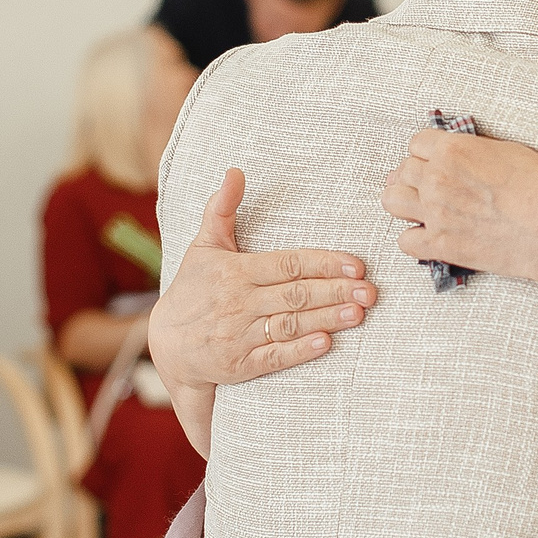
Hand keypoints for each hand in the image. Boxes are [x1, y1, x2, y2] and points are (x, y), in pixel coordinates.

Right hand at [148, 169, 376, 391]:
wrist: (166, 345)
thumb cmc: (192, 289)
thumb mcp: (203, 246)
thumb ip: (222, 209)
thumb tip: (235, 171)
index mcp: (234, 272)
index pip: (287, 264)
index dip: (323, 263)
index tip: (356, 264)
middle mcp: (237, 303)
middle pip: (294, 295)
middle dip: (335, 291)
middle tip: (370, 290)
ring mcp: (238, 336)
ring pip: (289, 325)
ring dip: (326, 319)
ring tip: (358, 313)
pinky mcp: (239, 366)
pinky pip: (273, 357)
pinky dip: (299, 351)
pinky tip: (326, 343)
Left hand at [381, 129, 537, 290]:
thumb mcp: (506, 150)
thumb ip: (471, 150)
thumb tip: (458, 154)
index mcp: (453, 150)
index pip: (416, 144)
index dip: (426, 153)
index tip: (435, 161)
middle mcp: (437, 179)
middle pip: (402, 171)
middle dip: (414, 176)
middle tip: (430, 185)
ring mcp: (436, 213)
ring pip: (392, 201)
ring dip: (405, 202)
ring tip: (421, 208)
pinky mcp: (441, 245)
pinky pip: (405, 241)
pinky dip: (415, 238)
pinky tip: (431, 236)